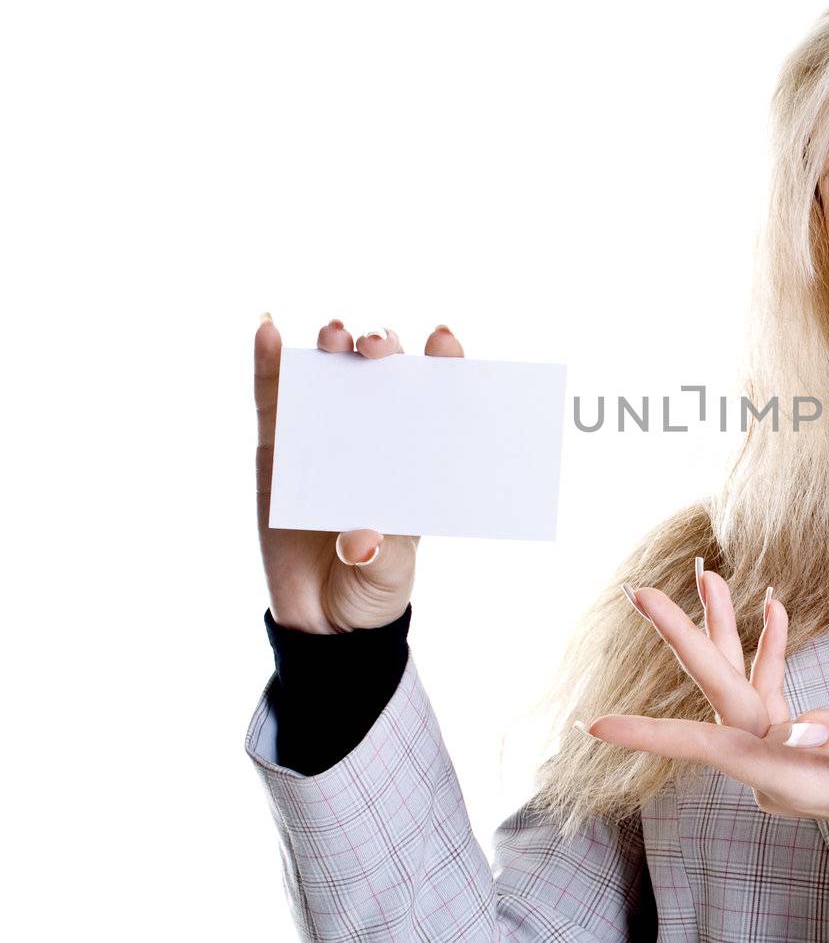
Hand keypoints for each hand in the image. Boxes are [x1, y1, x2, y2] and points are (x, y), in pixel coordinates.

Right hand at [253, 314, 463, 633]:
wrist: (320, 616)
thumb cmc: (372, 587)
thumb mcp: (388, 576)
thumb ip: (382, 556)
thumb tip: (362, 540)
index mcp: (414, 459)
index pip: (435, 400)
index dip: (443, 364)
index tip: (444, 341)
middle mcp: (373, 436)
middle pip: (383, 375)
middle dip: (383, 349)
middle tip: (376, 347)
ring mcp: (324, 435)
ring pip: (331, 375)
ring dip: (334, 345)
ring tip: (335, 334)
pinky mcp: (278, 447)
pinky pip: (272, 398)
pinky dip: (270, 361)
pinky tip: (268, 328)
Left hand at [576, 561, 828, 843]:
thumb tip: (796, 725)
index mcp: (788, 776)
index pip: (710, 747)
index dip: (652, 734)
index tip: (597, 726)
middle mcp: (774, 765)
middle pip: (719, 697)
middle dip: (684, 641)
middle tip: (642, 593)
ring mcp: (783, 752)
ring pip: (740, 686)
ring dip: (726, 631)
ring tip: (708, 575)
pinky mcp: (800, 738)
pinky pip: (771, 689)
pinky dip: (771, 649)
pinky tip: (774, 608)